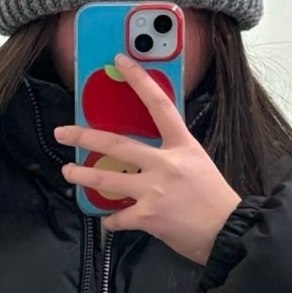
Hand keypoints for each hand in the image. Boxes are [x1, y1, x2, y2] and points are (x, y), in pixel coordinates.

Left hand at [52, 53, 241, 264]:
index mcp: (182, 145)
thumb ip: (172, 154)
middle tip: (63, 132)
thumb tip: (147, 154)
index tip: (121, 61)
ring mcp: (154, 190)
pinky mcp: (147, 216)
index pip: (159, 104)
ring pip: (107, 178)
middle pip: (116, 143)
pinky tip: (109, 220)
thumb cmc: (215, 198)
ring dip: (82, 175)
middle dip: (84, 136)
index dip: (139, 80)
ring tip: (69, 172)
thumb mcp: (197, 163)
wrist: (228, 230)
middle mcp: (165, 163)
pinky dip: (111, 220)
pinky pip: (118, 217)